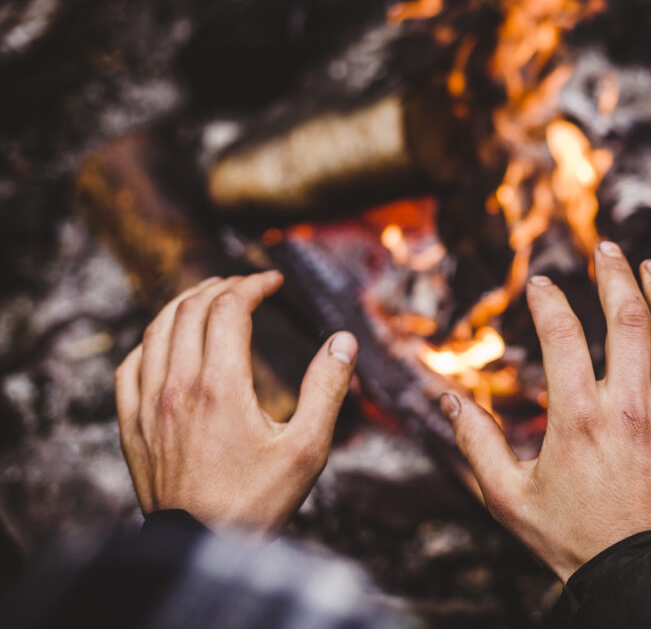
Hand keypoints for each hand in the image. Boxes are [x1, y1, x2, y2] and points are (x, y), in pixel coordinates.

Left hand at [114, 272, 358, 531]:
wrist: (200, 547)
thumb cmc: (258, 501)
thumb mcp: (307, 448)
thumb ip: (326, 388)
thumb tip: (343, 340)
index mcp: (221, 386)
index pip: (229, 309)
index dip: (253, 285)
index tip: (273, 281)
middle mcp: (178, 387)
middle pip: (191, 310)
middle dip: (222, 287)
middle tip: (248, 284)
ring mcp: (148, 405)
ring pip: (156, 330)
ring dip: (184, 303)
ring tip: (208, 295)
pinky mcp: (131, 426)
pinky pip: (130, 366)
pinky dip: (150, 340)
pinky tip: (164, 342)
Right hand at [440, 241, 650, 582]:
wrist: (639, 584)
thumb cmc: (571, 542)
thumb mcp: (509, 497)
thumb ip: (476, 443)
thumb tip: (444, 399)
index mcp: (580, 418)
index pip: (562, 334)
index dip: (549, 299)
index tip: (540, 283)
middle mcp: (632, 408)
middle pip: (628, 318)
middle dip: (615, 275)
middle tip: (607, 249)